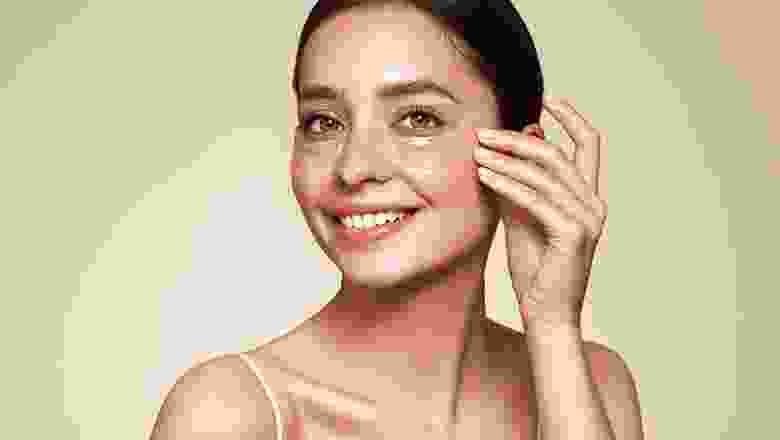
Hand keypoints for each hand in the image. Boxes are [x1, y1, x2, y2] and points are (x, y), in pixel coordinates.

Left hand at [473, 96, 606, 328]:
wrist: (546, 315)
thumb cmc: (535, 268)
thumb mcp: (523, 216)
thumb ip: (521, 181)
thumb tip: (519, 140)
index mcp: (587, 197)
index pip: (588, 145)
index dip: (573, 117)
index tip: (549, 98)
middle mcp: (593, 204)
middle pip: (557, 155)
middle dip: (516, 141)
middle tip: (482, 134)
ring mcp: (587, 219)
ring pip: (545, 175)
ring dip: (506, 159)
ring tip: (475, 152)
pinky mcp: (573, 235)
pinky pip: (536, 199)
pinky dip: (508, 184)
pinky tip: (484, 175)